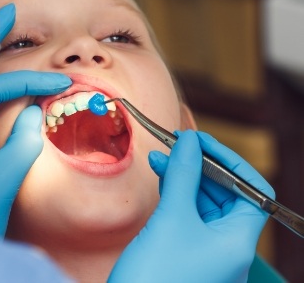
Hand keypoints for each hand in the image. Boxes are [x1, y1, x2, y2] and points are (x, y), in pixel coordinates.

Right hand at [109, 130, 273, 282]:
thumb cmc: (156, 275)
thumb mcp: (172, 218)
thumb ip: (184, 175)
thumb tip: (190, 140)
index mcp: (238, 242)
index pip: (252, 191)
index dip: (229, 161)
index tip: (200, 142)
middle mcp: (227, 246)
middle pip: (225, 193)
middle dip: (201, 165)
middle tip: (176, 144)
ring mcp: (206, 250)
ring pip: (202, 201)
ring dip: (184, 176)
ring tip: (160, 156)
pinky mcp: (185, 250)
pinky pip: (187, 213)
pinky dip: (174, 191)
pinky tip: (160, 175)